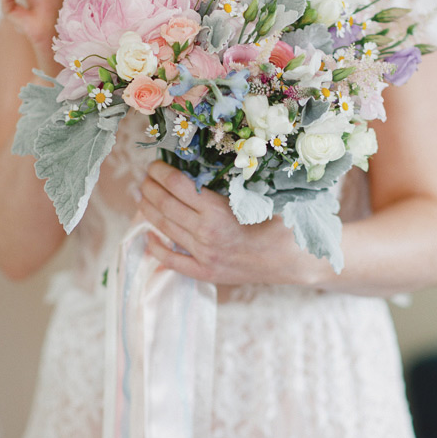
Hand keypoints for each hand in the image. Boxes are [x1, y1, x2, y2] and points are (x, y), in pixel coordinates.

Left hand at [138, 161, 309, 285]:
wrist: (294, 260)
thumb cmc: (281, 222)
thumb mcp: (259, 195)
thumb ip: (234, 183)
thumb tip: (208, 166)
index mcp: (218, 212)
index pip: (177, 186)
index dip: (161, 172)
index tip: (155, 165)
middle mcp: (205, 234)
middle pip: (166, 205)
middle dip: (150, 188)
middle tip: (144, 178)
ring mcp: (203, 255)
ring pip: (166, 229)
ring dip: (149, 210)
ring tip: (142, 197)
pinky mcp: (206, 272)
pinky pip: (173, 261)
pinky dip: (157, 248)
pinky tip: (148, 237)